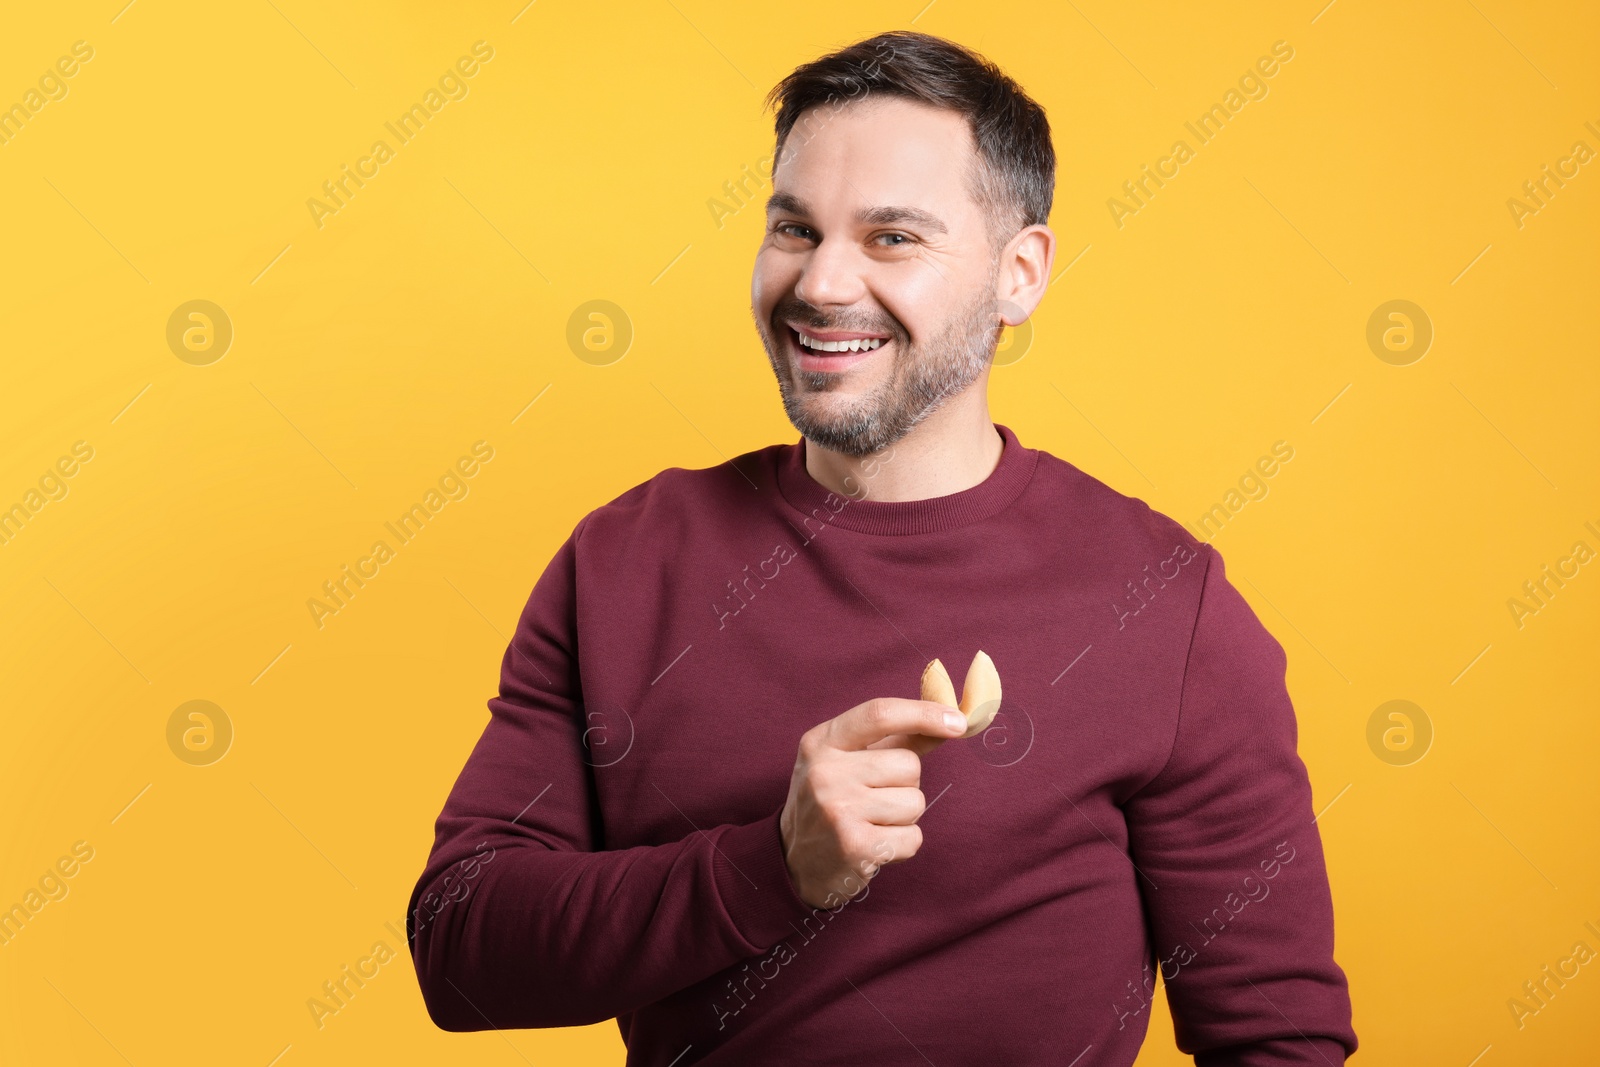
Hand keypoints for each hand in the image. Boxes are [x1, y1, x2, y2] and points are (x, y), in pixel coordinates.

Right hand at [778, 697, 967, 908]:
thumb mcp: (848, 762)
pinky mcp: (855, 846)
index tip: (958, 722)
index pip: (879, 715)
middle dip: (905, 784)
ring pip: (915, 802)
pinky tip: (875, 846)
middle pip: (909, 764)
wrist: (792, 864)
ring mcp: (838, 809)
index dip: (924, 714)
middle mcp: (825, 771)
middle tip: (873, 800)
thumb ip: (896, 740)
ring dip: (904, 817)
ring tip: (871, 824)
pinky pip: (913, 837)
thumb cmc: (831, 803)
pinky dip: (903, 845)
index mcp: (821, 742)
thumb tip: (950, 719)